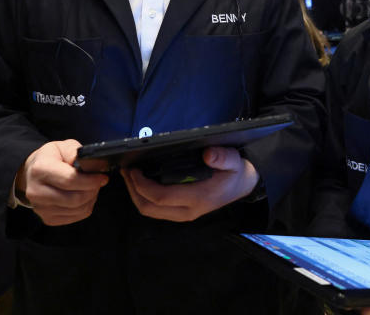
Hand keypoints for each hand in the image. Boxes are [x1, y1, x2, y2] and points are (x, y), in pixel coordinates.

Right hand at [17, 139, 108, 225]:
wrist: (32, 173)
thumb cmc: (51, 159)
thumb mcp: (62, 146)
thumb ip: (75, 152)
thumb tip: (90, 164)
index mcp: (40, 169)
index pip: (70, 180)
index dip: (91, 180)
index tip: (102, 177)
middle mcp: (36, 192)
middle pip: (75, 198)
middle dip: (93, 190)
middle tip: (99, 182)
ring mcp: (41, 208)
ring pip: (77, 209)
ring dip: (90, 199)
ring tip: (91, 188)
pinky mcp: (47, 219)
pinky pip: (75, 217)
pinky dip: (85, 207)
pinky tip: (83, 196)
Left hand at [121, 146, 258, 221]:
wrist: (243, 185)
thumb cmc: (235, 172)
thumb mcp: (234, 161)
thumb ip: (222, 157)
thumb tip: (208, 154)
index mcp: (197, 198)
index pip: (161, 197)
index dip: (142, 185)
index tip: (133, 170)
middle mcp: (187, 211)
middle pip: (149, 208)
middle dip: (133, 190)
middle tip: (126, 171)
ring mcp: (183, 215)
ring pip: (150, 211)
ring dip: (135, 195)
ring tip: (129, 176)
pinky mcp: (181, 213)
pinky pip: (155, 210)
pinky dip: (143, 197)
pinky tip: (141, 183)